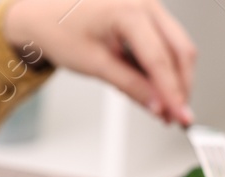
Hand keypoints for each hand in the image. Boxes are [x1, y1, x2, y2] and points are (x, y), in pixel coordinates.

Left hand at [4, 0, 196, 124]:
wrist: (43, 15)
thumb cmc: (60, 31)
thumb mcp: (95, 65)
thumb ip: (130, 86)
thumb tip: (157, 106)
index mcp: (128, 10)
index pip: (160, 59)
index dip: (173, 92)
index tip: (180, 117)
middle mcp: (144, 3)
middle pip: (180, 49)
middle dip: (182, 86)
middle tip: (179, 117)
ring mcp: (148, 6)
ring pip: (178, 46)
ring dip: (176, 78)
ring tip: (167, 108)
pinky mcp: (146, 14)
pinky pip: (166, 41)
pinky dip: (166, 68)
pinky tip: (159, 89)